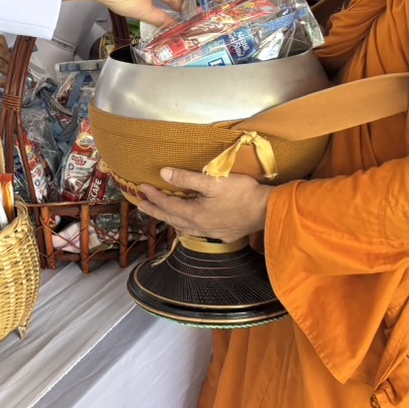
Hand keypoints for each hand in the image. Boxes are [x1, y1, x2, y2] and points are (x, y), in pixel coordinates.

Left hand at [134, 168, 270, 240]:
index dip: (153, 196)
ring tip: (161, 215)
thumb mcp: (212, 181)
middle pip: (172, 219)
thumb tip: (163, 173)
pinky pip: (198, 231)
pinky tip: (190, 224)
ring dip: (170, 220)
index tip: (142, 188)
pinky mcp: (224, 234)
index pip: (167, 205)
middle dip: (156, 211)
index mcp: (194, 214)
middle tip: (141, 205)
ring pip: (184, 228)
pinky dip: (187, 226)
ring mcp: (212, 232)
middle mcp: (200, 227)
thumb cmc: (241, 193)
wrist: (267, 210)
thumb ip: (186, 178)